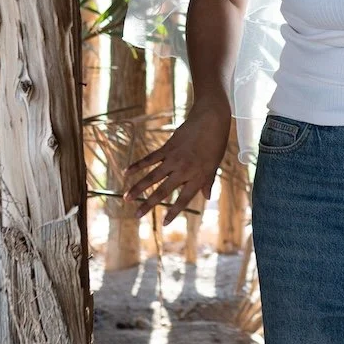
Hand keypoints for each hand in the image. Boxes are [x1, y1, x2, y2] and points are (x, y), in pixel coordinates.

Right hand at [125, 95, 231, 221]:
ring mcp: (174, 159)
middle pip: (163, 191)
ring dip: (137, 188)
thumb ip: (208, 182)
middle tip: (137, 216)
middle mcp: (184, 171)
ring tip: (126, 198)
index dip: (174, 212)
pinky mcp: (167, 147)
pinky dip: (137, 166)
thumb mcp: (215, 165)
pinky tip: (126, 172)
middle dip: (148, 205)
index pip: (184, 200)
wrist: (210, 119)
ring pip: (152, 177)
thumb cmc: (216, 143)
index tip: (165, 224)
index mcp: (198, 177)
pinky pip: (149, 159)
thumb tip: (207, 196)